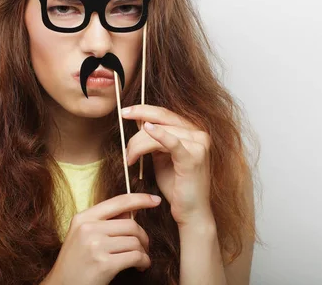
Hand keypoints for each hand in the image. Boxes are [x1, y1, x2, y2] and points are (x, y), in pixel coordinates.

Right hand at [44, 193, 160, 284]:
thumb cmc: (75, 262)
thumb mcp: (82, 235)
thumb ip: (104, 222)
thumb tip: (132, 211)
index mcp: (83, 218)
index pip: (118, 201)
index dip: (140, 199)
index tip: (155, 200)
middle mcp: (88, 229)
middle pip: (131, 224)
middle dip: (143, 237)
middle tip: (144, 247)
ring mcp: (95, 246)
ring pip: (135, 241)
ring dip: (143, 251)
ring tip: (141, 259)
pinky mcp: (104, 264)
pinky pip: (135, 257)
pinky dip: (143, 262)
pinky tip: (140, 266)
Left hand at [121, 104, 212, 225]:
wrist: (190, 212)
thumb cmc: (176, 187)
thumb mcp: (161, 157)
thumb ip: (154, 140)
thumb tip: (141, 121)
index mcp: (193, 132)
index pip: (166, 114)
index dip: (145, 109)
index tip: (126, 110)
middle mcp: (199, 134)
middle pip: (162, 119)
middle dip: (140, 116)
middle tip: (122, 115)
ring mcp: (199, 145)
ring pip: (159, 132)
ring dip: (138, 143)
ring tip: (129, 158)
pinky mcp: (193, 157)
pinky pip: (172, 142)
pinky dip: (158, 135)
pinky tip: (146, 129)